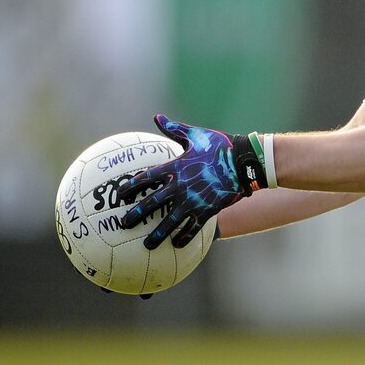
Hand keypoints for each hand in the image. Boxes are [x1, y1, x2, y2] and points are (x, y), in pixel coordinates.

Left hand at [119, 114, 267, 248]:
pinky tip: (178, 244)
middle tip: (123, 224)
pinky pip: (193, 227)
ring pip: (170, 221)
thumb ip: (174, 129)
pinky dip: (184, 237)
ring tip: (147, 246)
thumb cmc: (220, 145)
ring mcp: (193, 200)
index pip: (146, 179)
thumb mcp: (196, 135)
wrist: (244, 162)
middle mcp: (180, 186)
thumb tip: (157, 117)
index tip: (120, 195)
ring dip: (157, 235)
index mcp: (175, 167)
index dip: (131, 187)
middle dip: (136, 215)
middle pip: (152, 204)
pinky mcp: (207, 210)